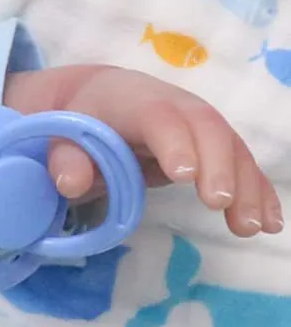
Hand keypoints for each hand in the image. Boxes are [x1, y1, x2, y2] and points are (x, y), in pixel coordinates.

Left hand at [3, 65, 281, 237]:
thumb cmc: (75, 125)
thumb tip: (71, 182)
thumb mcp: (56, 137)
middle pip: (206, 128)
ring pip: (231, 148)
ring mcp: (198, 124)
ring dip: (246, 187)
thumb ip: (64, 157)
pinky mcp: (211, 146)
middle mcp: (175, 105)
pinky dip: (257, 192)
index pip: (158, 116)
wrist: (95, 99)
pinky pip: (239, 165)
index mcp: (132, 100)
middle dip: (218, 165)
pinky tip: (270, 222)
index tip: (184, 175)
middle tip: (221, 203)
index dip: (173, 142)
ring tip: (251, 226)